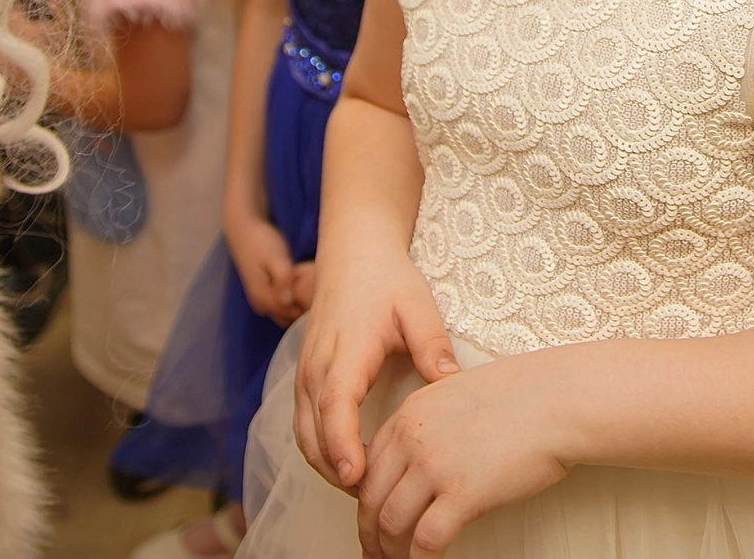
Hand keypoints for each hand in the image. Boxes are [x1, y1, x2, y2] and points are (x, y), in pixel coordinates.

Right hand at [229, 213, 308, 324]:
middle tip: (313, 283)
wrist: (245, 231)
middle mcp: (262, 306)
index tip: (317, 287)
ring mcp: (263, 302)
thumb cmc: (262, 242)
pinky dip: (295, 298)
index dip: (308, 303)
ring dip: (301, 301)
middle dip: (306, 304)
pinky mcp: (267, 295)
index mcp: (263, 299)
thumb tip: (288, 301)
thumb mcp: (276, 257)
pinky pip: (285, 304)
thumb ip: (282, 279)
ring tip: (307, 280)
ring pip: (289, 311)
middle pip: (292, 316)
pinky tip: (300, 281)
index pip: (293, 315)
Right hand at [295, 252, 457, 492]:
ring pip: (304, 434)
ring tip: (365, 491)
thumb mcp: (418, 305)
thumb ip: (431, 344)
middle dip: (336, 470)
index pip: (335, 406)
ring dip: (327, 465)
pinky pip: (303, 424)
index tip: (355, 475)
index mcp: (345, 351)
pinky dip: (320, 450)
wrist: (353, 253)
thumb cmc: (387, 279)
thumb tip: (449, 382)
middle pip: (313, 432)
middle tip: (374, 499)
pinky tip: (350, 466)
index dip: (343, 443)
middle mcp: (316, 367)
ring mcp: (305, 374)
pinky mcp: (305, 378)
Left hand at [354, 355, 570, 558]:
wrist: (560, 399)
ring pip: (391, 523)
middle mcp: (414, 438)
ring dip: (391, 551)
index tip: (372, 519)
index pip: (369, 466)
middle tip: (376, 552)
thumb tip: (428, 458)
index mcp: (411, 413)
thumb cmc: (527, 395)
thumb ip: (434, 422)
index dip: (367, 500)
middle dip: (370, 532)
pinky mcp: (461, 494)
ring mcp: (435, 466)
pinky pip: (426, 540)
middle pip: (372, 498)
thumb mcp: (461, 393)